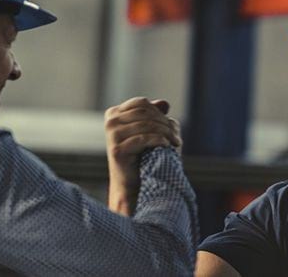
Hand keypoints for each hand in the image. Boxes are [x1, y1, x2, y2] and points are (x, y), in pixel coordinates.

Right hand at [104, 97, 181, 215]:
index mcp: (114, 114)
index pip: (141, 103)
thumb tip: (164, 103)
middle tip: (176, 136)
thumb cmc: (144, 156)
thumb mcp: (151, 131)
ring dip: (165, 132)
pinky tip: (166, 145)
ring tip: (175, 142)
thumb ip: (156, 115)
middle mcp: (110, 122)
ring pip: (146, 125)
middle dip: (164, 123)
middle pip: (145, 112)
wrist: (134, 184)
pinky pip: (144, 138)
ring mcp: (112, 136)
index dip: (158, 112)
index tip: (170, 125)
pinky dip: (159, 140)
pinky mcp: (117, 150)